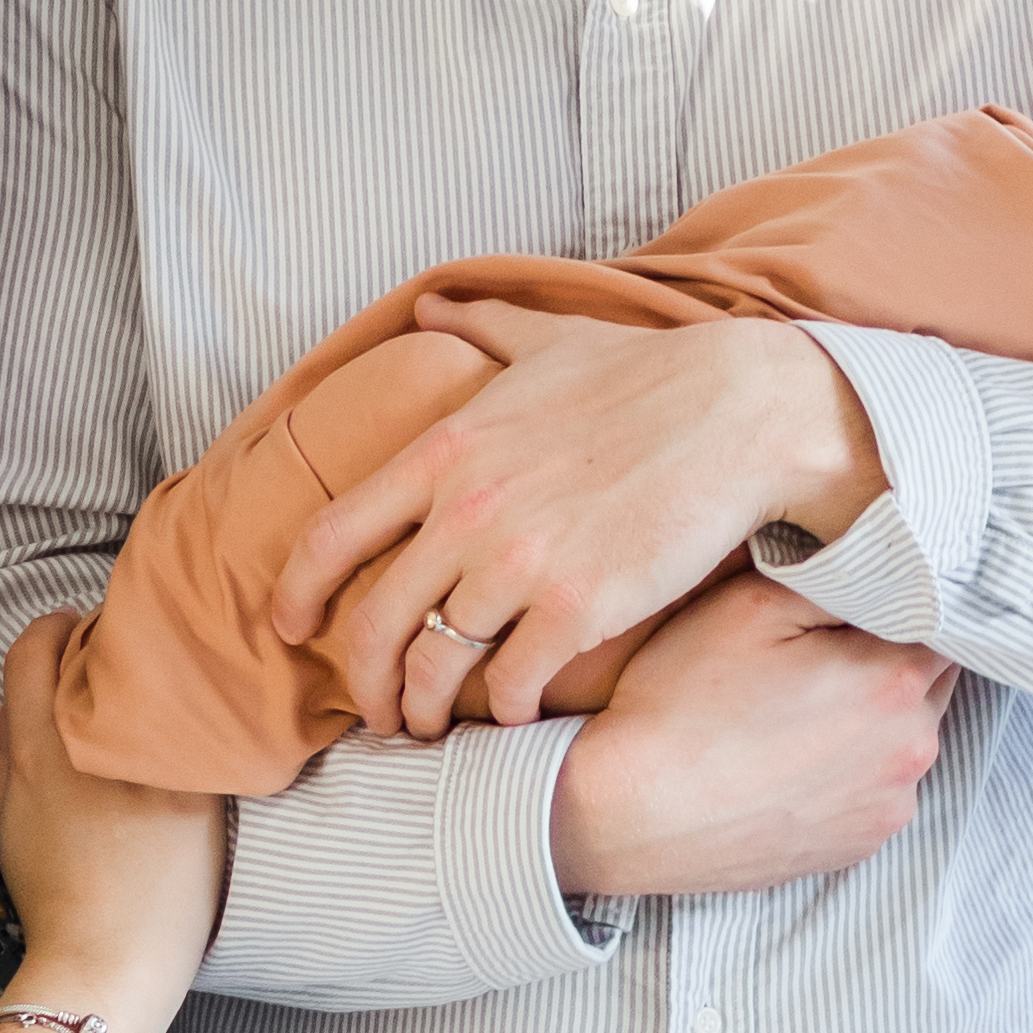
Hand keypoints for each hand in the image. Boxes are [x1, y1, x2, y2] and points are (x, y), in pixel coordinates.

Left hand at [0, 613, 227, 1032]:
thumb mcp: (190, 792)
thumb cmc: (156, 884)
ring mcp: (10, 800)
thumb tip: (186, 681)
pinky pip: (19, 768)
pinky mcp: (11, 836)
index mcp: (55, 734)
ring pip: (18, 723)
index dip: (77, 623)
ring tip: (107, 715)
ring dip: (52, 704)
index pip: (41, 643)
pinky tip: (90, 772)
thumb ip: (178, 725)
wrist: (104, 968)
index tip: (117, 626)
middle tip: (113, 661)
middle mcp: (21, 757)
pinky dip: (46, 749)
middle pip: (21, 676)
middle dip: (59, 656)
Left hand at [270, 304, 889, 736]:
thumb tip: (431, 305)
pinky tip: (516, 713)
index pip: (332, 537)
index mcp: (446, 452)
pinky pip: (513, 684)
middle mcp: (466, 513)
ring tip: (433, 727)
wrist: (740, 412)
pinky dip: (506, 710)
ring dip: (425, 711)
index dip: (298, 594)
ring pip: (436, 668)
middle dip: (363, 683)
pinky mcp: (578, 608)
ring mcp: (519, 565)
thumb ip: (479, 328)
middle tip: (375, 711)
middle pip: (373, 625)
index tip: (293, 628)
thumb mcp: (548, 339)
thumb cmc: (648, 374)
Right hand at [547, 575, 951, 901]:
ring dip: (873, 716)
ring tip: (798, 709)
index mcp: (895, 678)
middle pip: (933, 678)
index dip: (904, 598)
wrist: (626, 814)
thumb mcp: (748, 606)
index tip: (862, 594)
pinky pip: (877, 789)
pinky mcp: (859, 846)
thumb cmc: (679, 706)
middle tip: (822, 649)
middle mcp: (912, 749)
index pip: (941, 618)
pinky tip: (792, 757)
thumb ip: (834, 575)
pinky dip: (851, 769)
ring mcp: (889, 806)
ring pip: (906, 737)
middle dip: (892, 655)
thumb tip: (881, 565)